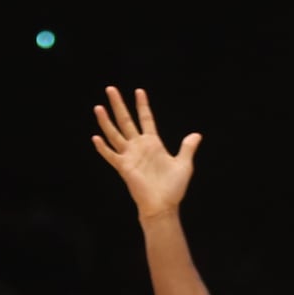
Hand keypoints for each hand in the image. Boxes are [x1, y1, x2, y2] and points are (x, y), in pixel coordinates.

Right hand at [92, 86, 202, 218]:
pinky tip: (95, 138)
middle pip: (126, 121)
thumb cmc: (173, 188)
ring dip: (106, 121)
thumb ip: (187, 148)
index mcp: (153, 143)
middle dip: (119, 105)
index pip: (146, 119)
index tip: (139, 91)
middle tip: (111, 89)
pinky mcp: (124, 168)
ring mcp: (130, 156)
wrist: (163, 205)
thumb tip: (197, 135)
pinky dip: (103, 148)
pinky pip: (111, 156)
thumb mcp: (184, 164)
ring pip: (115, 134)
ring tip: (99, 107)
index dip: (142, 105)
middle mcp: (139, 147)